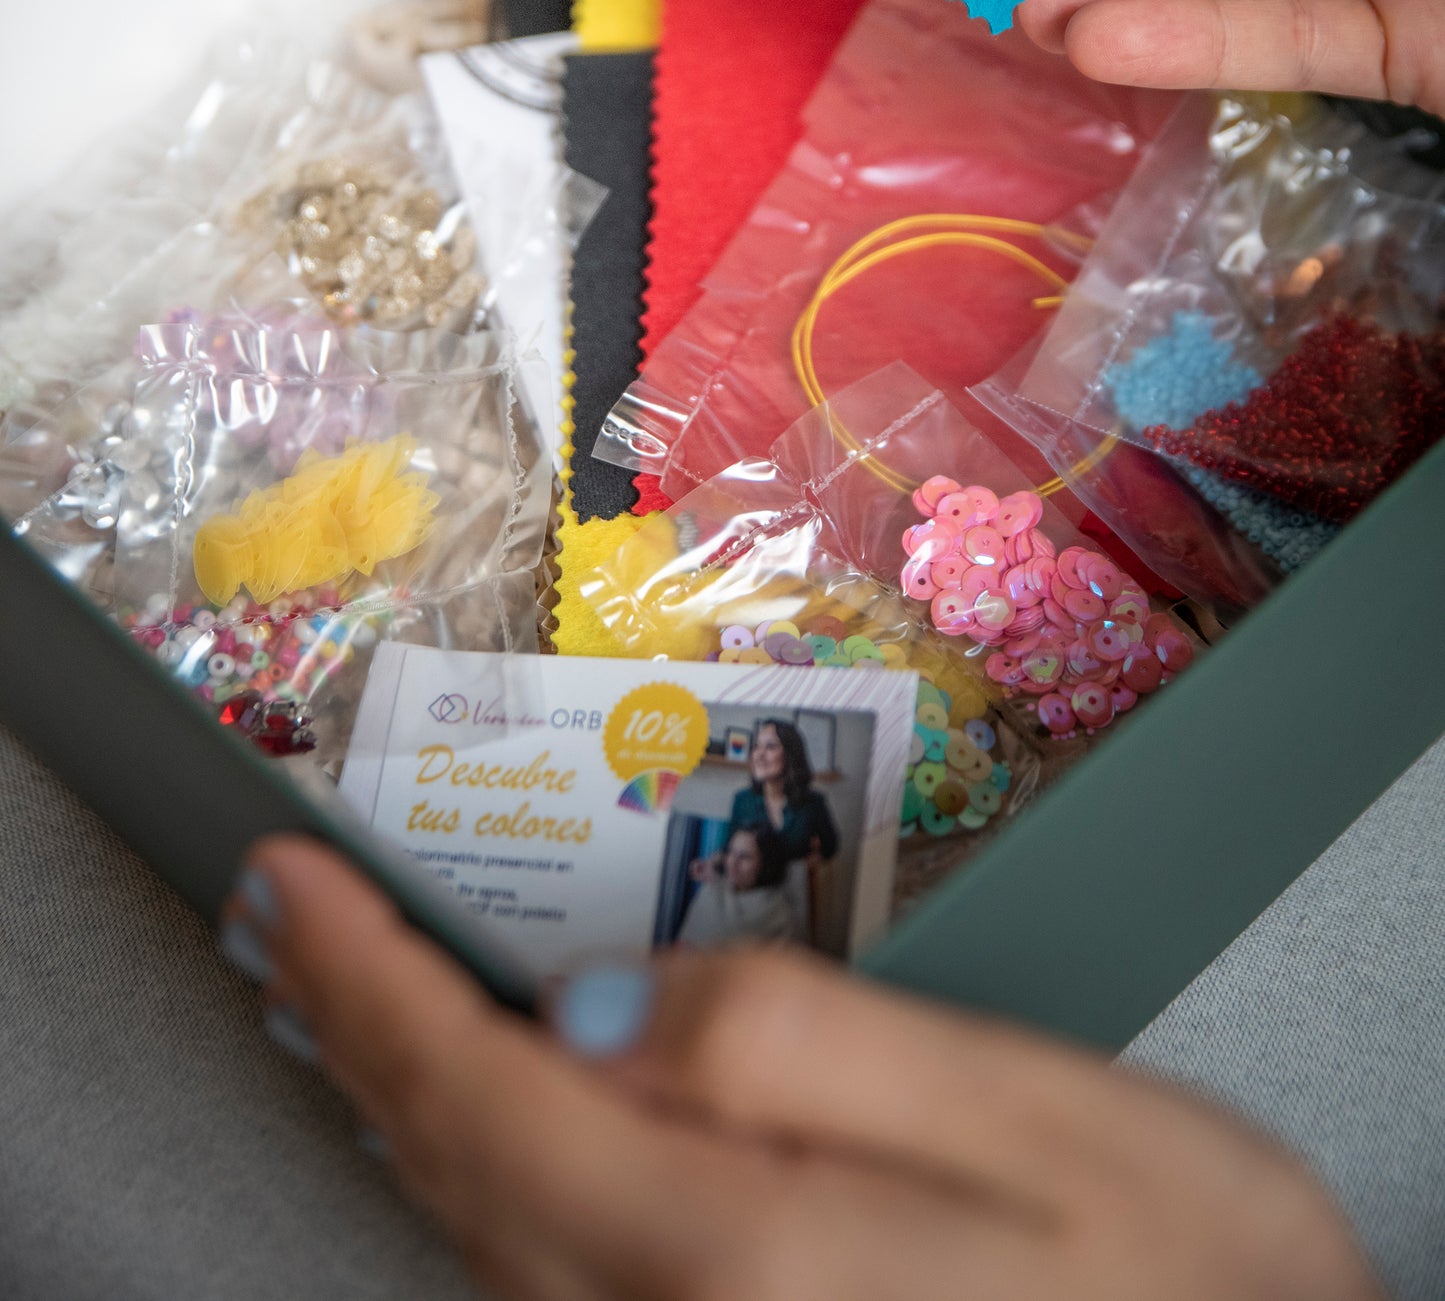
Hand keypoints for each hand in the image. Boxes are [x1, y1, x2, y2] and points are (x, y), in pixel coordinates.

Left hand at [225, 838, 1379, 1300]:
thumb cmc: (1182, 1264)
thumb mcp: (1027, 1112)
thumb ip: (801, 1047)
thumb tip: (597, 996)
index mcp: (741, 1249)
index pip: (480, 1094)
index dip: (360, 979)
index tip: (287, 880)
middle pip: (453, 1168)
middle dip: (343, 1025)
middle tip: (275, 911)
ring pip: (481, 1229)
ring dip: (388, 1095)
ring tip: (330, 986)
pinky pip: (546, 1266)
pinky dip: (469, 1162)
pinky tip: (463, 1107)